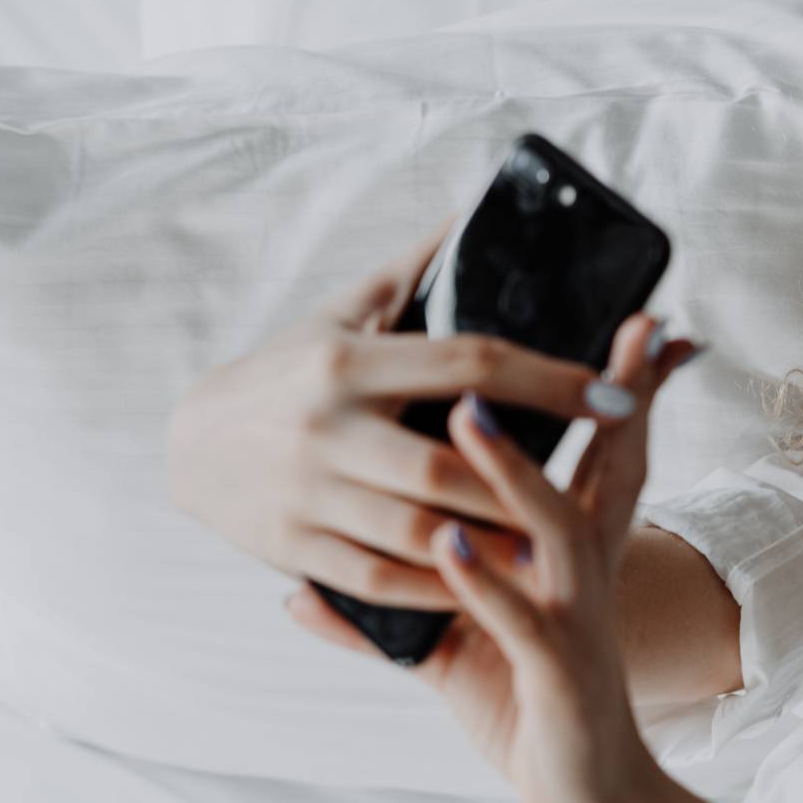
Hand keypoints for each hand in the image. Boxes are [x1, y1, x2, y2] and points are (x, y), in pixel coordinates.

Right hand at [166, 213, 624, 611]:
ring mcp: (306, 490)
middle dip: (523, 482)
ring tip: (552, 549)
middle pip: (446, 462)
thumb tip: (477, 216)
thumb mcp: (341, 312)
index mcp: (347, 359)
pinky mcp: (292, 545)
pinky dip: (435, 586)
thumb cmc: (288, 371)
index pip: (468, 363)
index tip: (615, 392)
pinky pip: (376, 577)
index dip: (549, 380)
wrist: (187, 443)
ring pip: (417, 529)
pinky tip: (483, 585)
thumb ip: (414, 271)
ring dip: (489, 544)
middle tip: (594, 494)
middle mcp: (325, 425)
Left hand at [287, 312, 700, 802]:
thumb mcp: (468, 641)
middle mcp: (587, 571)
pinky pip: (518, 620)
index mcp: (574, 551)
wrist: (592, 799)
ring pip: (553, 530)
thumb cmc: (530, 707)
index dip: (615, 384)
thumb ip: (393, 607)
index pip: (604, 449)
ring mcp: (577, 619)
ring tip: (465, 420)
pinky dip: (483, 583)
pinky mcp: (559, 672)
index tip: (635, 318)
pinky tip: (447, 547)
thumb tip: (298, 595)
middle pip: (613, 464)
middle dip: (606, 393)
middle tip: (616, 322)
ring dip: (508, 474)